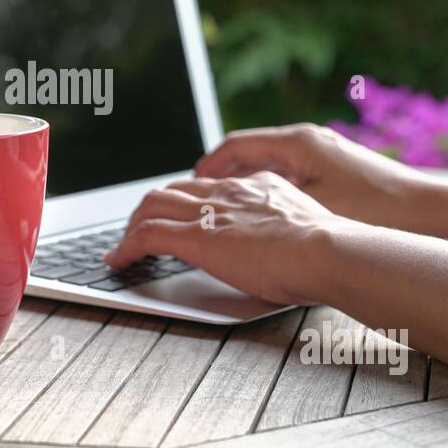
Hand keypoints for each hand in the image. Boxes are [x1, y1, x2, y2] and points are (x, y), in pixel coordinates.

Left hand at [103, 171, 344, 305]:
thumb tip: (283, 247)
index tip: (178, 215)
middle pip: (172, 190)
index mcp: (255, 187)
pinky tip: (118, 260)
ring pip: (152, 206)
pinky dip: (127, 247)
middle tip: (139, 229)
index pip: (206, 186)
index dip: (185, 200)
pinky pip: (147, 234)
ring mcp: (209, 213)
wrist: (327, 250)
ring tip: (124, 246)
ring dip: (133, 226)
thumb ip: (285, 228)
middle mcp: (227, 193)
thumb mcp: (305, 227)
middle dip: (150, 209)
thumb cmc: (328, 250)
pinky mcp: (196, 237)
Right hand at [194, 123, 430, 228]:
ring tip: (229, 207)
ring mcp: (327, 157)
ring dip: (248, 183)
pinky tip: (271, 216)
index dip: (208, 166)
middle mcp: (311, 143)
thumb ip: (268, 203)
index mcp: (298, 143)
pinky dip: (273, 192)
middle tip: (202, 196)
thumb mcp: (311, 207)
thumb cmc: (378, 209)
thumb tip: (232, 208)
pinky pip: (293, 178)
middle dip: (223, 174)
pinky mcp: (340, 174)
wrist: (434, 213)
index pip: (236, 145)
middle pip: (252, 153)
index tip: (191, 184)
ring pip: (272, 166)